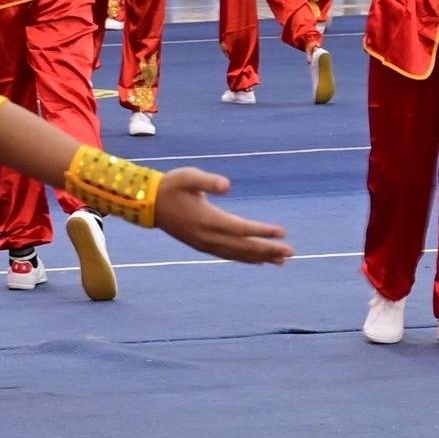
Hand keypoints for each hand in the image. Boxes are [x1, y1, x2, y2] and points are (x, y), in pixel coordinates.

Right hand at [151, 169, 291, 265]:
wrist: (148, 204)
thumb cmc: (171, 186)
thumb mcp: (188, 176)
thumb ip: (208, 181)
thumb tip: (227, 185)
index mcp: (207, 220)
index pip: (241, 229)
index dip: (262, 231)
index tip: (282, 232)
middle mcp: (208, 236)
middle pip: (243, 246)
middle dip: (268, 249)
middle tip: (290, 252)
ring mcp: (205, 244)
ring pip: (237, 254)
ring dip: (260, 257)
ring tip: (281, 261)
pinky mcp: (202, 246)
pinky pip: (228, 255)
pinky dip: (245, 259)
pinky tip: (258, 261)